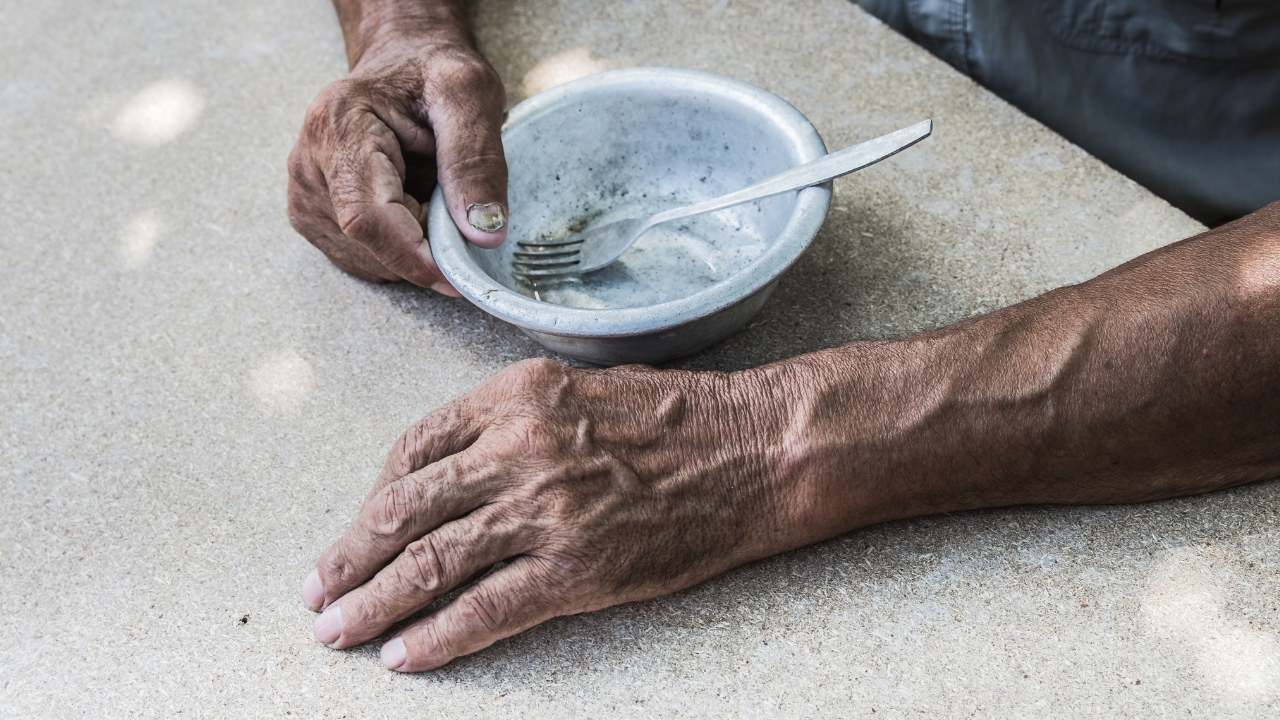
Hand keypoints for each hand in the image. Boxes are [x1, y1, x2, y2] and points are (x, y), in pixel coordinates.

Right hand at [287, 39, 507, 292]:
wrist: (402, 63)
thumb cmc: (432, 72)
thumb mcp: (469, 95)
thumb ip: (477, 160)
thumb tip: (484, 233)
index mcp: (338, 125)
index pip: (367, 218)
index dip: (414, 257)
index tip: (460, 275)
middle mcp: (309, 164)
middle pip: (369, 244)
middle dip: (423, 248)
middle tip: (457, 211)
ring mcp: (305, 195)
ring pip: (367, 259)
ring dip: (413, 249)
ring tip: (431, 196)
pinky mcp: (314, 217)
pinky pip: (363, 259)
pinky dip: (399, 250)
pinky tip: (412, 208)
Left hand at [301, 359, 812, 670]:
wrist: (754, 451)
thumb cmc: (675, 417)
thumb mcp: (581, 388)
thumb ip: (512, 418)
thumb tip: (453, 467)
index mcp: (514, 395)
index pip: (414, 447)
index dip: (373, 495)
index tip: (358, 528)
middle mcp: (519, 448)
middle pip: (406, 508)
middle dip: (350, 555)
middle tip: (318, 589)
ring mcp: (546, 510)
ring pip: (433, 561)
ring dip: (374, 601)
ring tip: (337, 629)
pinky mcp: (578, 567)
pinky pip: (488, 609)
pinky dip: (438, 636)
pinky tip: (404, 655)